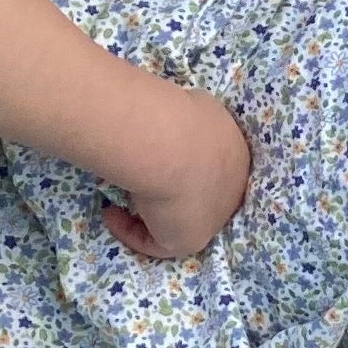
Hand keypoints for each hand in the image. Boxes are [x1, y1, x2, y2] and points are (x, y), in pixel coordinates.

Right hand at [101, 95, 251, 261]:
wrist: (173, 142)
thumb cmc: (181, 116)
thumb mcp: (194, 104)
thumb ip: (189, 115)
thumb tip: (176, 118)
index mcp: (235, 154)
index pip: (211, 166)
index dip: (181, 164)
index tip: (154, 157)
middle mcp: (231, 188)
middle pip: (198, 196)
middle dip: (169, 191)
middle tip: (139, 181)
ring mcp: (214, 217)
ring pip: (179, 220)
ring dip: (149, 212)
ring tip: (121, 197)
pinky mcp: (190, 240)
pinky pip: (158, 243)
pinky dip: (131, 231)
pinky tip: (111, 213)